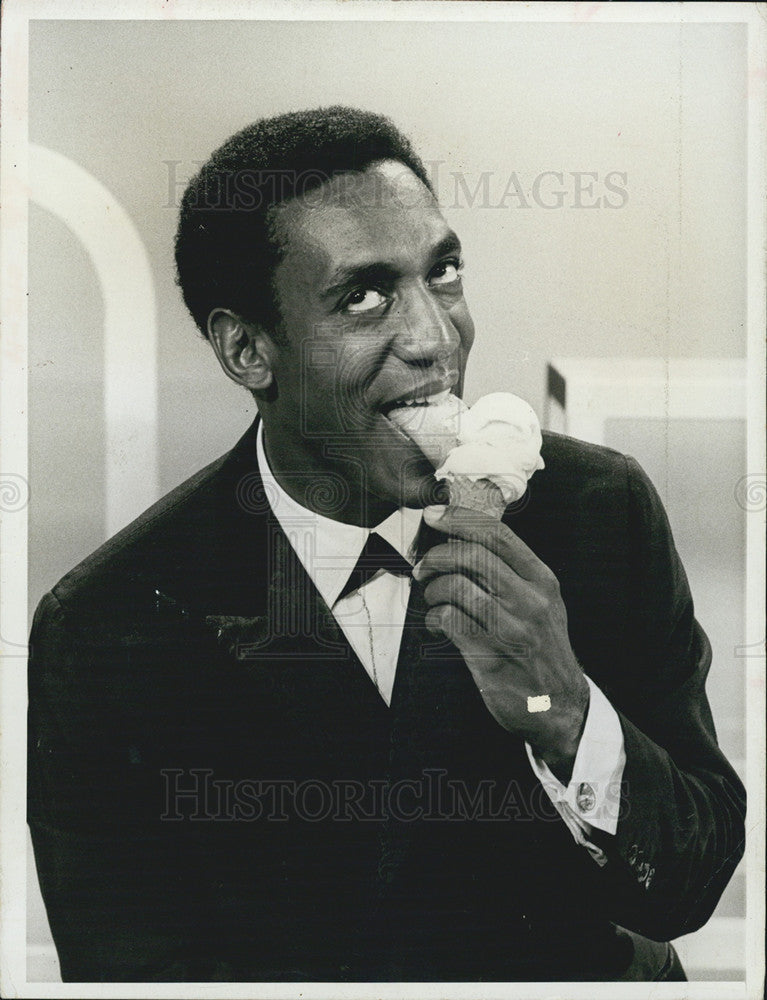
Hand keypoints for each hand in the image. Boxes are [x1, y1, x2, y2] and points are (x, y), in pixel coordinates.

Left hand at [413, 504, 589, 782]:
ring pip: (456, 586)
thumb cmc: (541, 648)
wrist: (560, 704)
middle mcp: (530, 599)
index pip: (497, 534)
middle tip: (423, 567)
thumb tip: (463, 539)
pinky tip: (436, 626)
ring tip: (432, 600)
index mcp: (542, 580)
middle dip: (436, 556)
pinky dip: (433, 618)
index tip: (433, 516)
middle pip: (472, 554)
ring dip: (433, 590)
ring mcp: (512, 627)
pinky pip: (448, 620)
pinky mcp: (491, 655)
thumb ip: (512, 573)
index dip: (458, 519)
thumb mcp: (541, 603)